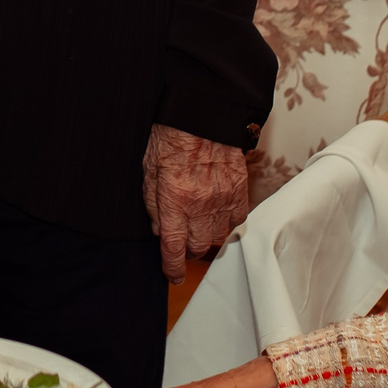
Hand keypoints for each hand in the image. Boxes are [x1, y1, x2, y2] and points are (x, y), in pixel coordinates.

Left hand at [142, 123, 249, 282]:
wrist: (201, 112)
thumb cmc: (170, 136)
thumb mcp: (148, 169)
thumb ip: (153, 204)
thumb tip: (160, 231)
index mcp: (175, 200)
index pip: (174, 248)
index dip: (172, 267)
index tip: (173, 274)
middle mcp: (201, 204)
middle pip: (198, 246)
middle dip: (188, 249)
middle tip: (183, 241)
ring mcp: (223, 198)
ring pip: (219, 238)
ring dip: (208, 238)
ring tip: (200, 229)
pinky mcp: (239, 189)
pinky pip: (237, 221)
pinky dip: (228, 224)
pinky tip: (218, 217)